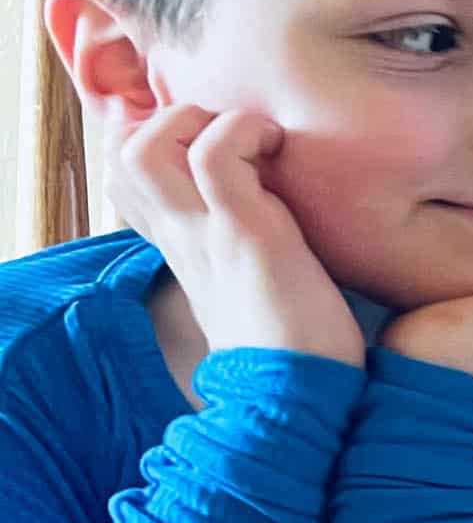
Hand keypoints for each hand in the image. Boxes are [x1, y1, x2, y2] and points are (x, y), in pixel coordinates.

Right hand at [108, 104, 362, 366]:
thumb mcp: (254, 291)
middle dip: (169, 119)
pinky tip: (279, 147)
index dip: (157, 142)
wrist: (301, 403)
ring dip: (196, 120)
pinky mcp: (243, 234)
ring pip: (145, 147)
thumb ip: (244, 258)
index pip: (131, 181)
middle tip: (231, 134)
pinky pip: (213, 156)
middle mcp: (182, 238)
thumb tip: (277, 236)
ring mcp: (205, 234)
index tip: (211, 140)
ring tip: (250, 137)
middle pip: (121, 156)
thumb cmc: (296, 351)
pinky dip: (242, 131)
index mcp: (184, 250)